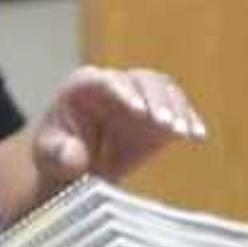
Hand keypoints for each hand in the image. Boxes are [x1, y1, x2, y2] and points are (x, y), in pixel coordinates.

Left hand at [33, 67, 207, 197]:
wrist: (77, 166)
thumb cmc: (56, 154)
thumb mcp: (49, 156)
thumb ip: (58, 154)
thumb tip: (73, 156)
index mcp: (84, 85)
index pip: (106, 80)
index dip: (124, 91)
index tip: (138, 111)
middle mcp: (116, 84)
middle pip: (142, 80)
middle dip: (156, 99)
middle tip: (164, 124)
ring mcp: (141, 97)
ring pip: (165, 90)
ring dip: (177, 108)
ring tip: (184, 132)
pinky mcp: (159, 114)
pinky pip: (178, 109)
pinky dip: (190, 120)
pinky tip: (198, 136)